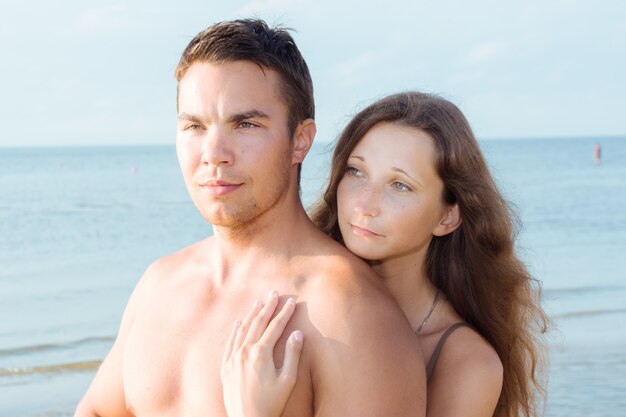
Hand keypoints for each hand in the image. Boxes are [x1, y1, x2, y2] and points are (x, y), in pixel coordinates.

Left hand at [221, 290, 303, 416]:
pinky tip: (238, 322)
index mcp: (261, 353)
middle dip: (268, 306)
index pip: (275, 326)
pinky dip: (235, 330)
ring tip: (259, 301)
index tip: (292, 302)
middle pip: (258, 322)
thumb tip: (297, 334)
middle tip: (274, 293)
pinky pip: (230, 343)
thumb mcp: (288, 380)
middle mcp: (245, 351)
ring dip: (252, 314)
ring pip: (243, 329)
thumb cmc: (271, 403)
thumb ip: (292, 355)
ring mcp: (233, 358)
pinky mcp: (226, 367)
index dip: (284, 313)